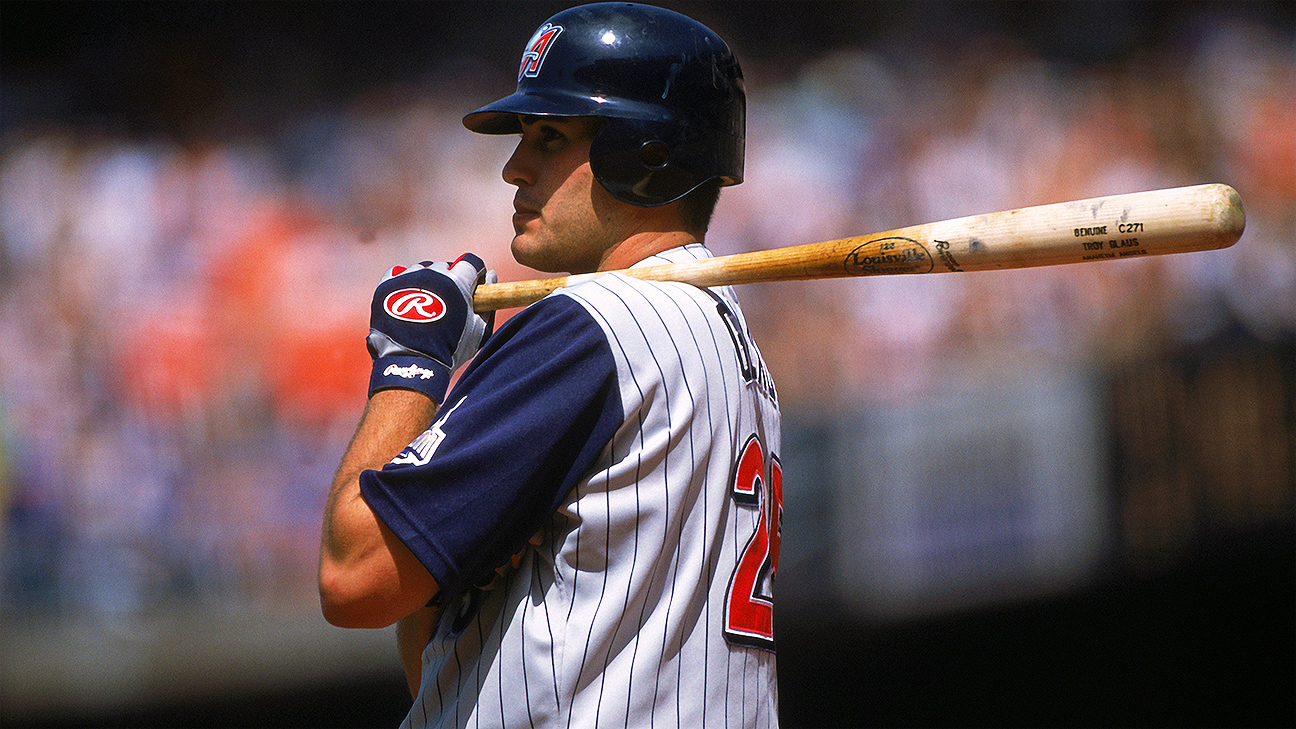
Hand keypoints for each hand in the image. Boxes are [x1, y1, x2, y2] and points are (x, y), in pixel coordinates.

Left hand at [366, 254, 495, 402]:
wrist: (411, 363)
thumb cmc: (449, 349)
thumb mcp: (478, 330)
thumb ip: (487, 302)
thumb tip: (491, 277)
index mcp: (457, 281)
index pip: (470, 262)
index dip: (473, 274)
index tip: (471, 286)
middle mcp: (432, 273)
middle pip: (445, 267)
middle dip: (449, 280)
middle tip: (446, 302)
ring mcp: (407, 277)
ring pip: (421, 270)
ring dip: (426, 281)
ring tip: (424, 304)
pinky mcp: (386, 285)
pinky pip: (397, 274)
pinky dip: (403, 282)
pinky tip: (406, 299)